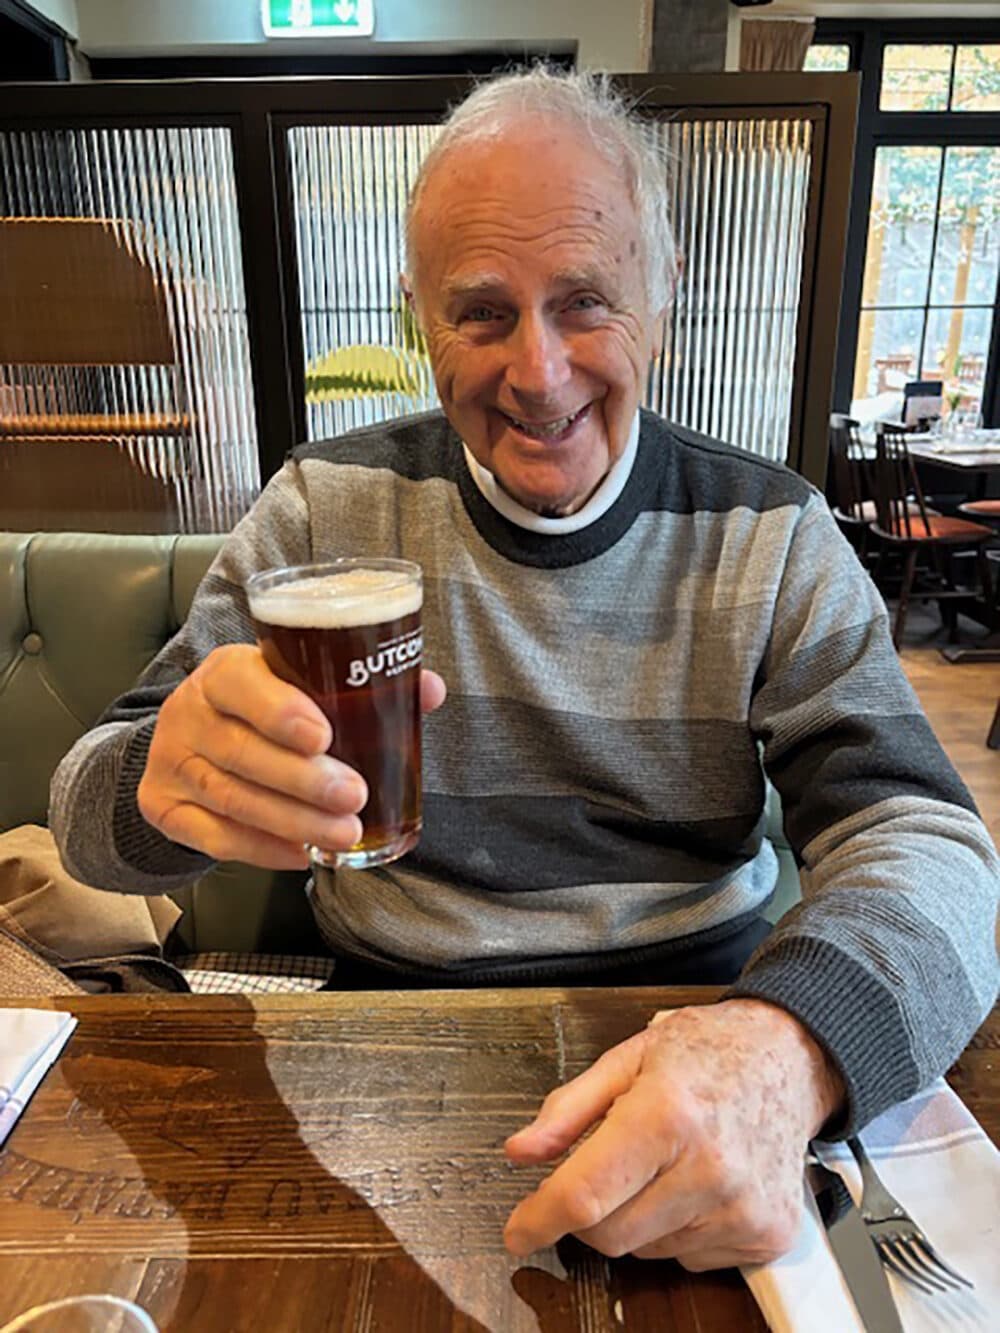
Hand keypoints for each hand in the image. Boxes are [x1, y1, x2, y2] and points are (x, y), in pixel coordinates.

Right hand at [138, 644, 445, 868]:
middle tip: (354, 796)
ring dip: (293, 821)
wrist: (188, 739)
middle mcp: (189, 713)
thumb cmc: (262, 707)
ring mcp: (172, 763)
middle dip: (303, 781)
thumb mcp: (295, 683)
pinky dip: (264, 850)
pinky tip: (303, 854)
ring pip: (232, 799)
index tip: (324, 736)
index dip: (280, 711)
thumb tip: (429, 689)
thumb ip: (358, 685)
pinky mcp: (164, 808)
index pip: (241, 684)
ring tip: (345, 833)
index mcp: (224, 672)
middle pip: (241, 752)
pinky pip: (216, 838)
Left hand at [503, 998, 843, 1270]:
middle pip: (609, 1235)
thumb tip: (522, 1151)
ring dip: (637, 1216)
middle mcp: (709, 1170)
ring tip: (664, 1161)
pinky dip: (677, 1228)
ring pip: (647, 1250)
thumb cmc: (709, 1051)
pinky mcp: (765, 1235)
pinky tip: (695, 1182)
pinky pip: (690, 1258)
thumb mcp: (628, 1057)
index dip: (540, 1219)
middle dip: (589, 1211)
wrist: (789, 1057)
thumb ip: (568, 1108)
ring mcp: (741, 1209)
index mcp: (667, 1115)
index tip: (519, 1229)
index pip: (586, 1195)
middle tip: (605, 1167)